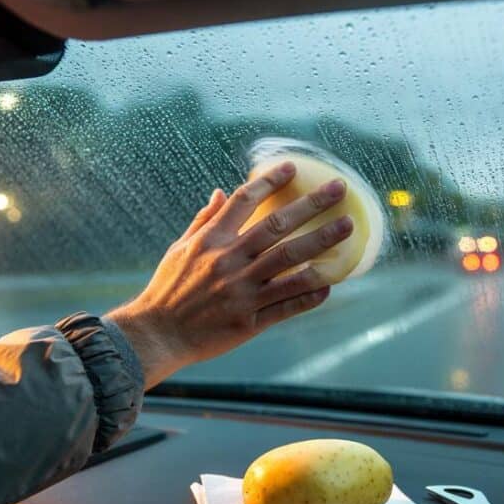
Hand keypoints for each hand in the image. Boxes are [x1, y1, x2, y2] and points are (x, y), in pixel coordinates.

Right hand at [107, 161, 351, 388]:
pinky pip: (287, 305)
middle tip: (339, 190)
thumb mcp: (179, 249)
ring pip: (290, 262)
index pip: (245, 201)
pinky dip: (310, 293)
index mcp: (211, 241)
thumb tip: (221, 191)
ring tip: (347, 228)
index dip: (270, 181)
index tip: (293, 168)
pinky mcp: (250, 321)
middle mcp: (229, 261)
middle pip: (277, 226)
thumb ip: (204, 221)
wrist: (157, 335)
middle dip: (311, 205)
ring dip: (322, 242)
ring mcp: (242, 291)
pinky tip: (331, 283)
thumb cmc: (168, 290)